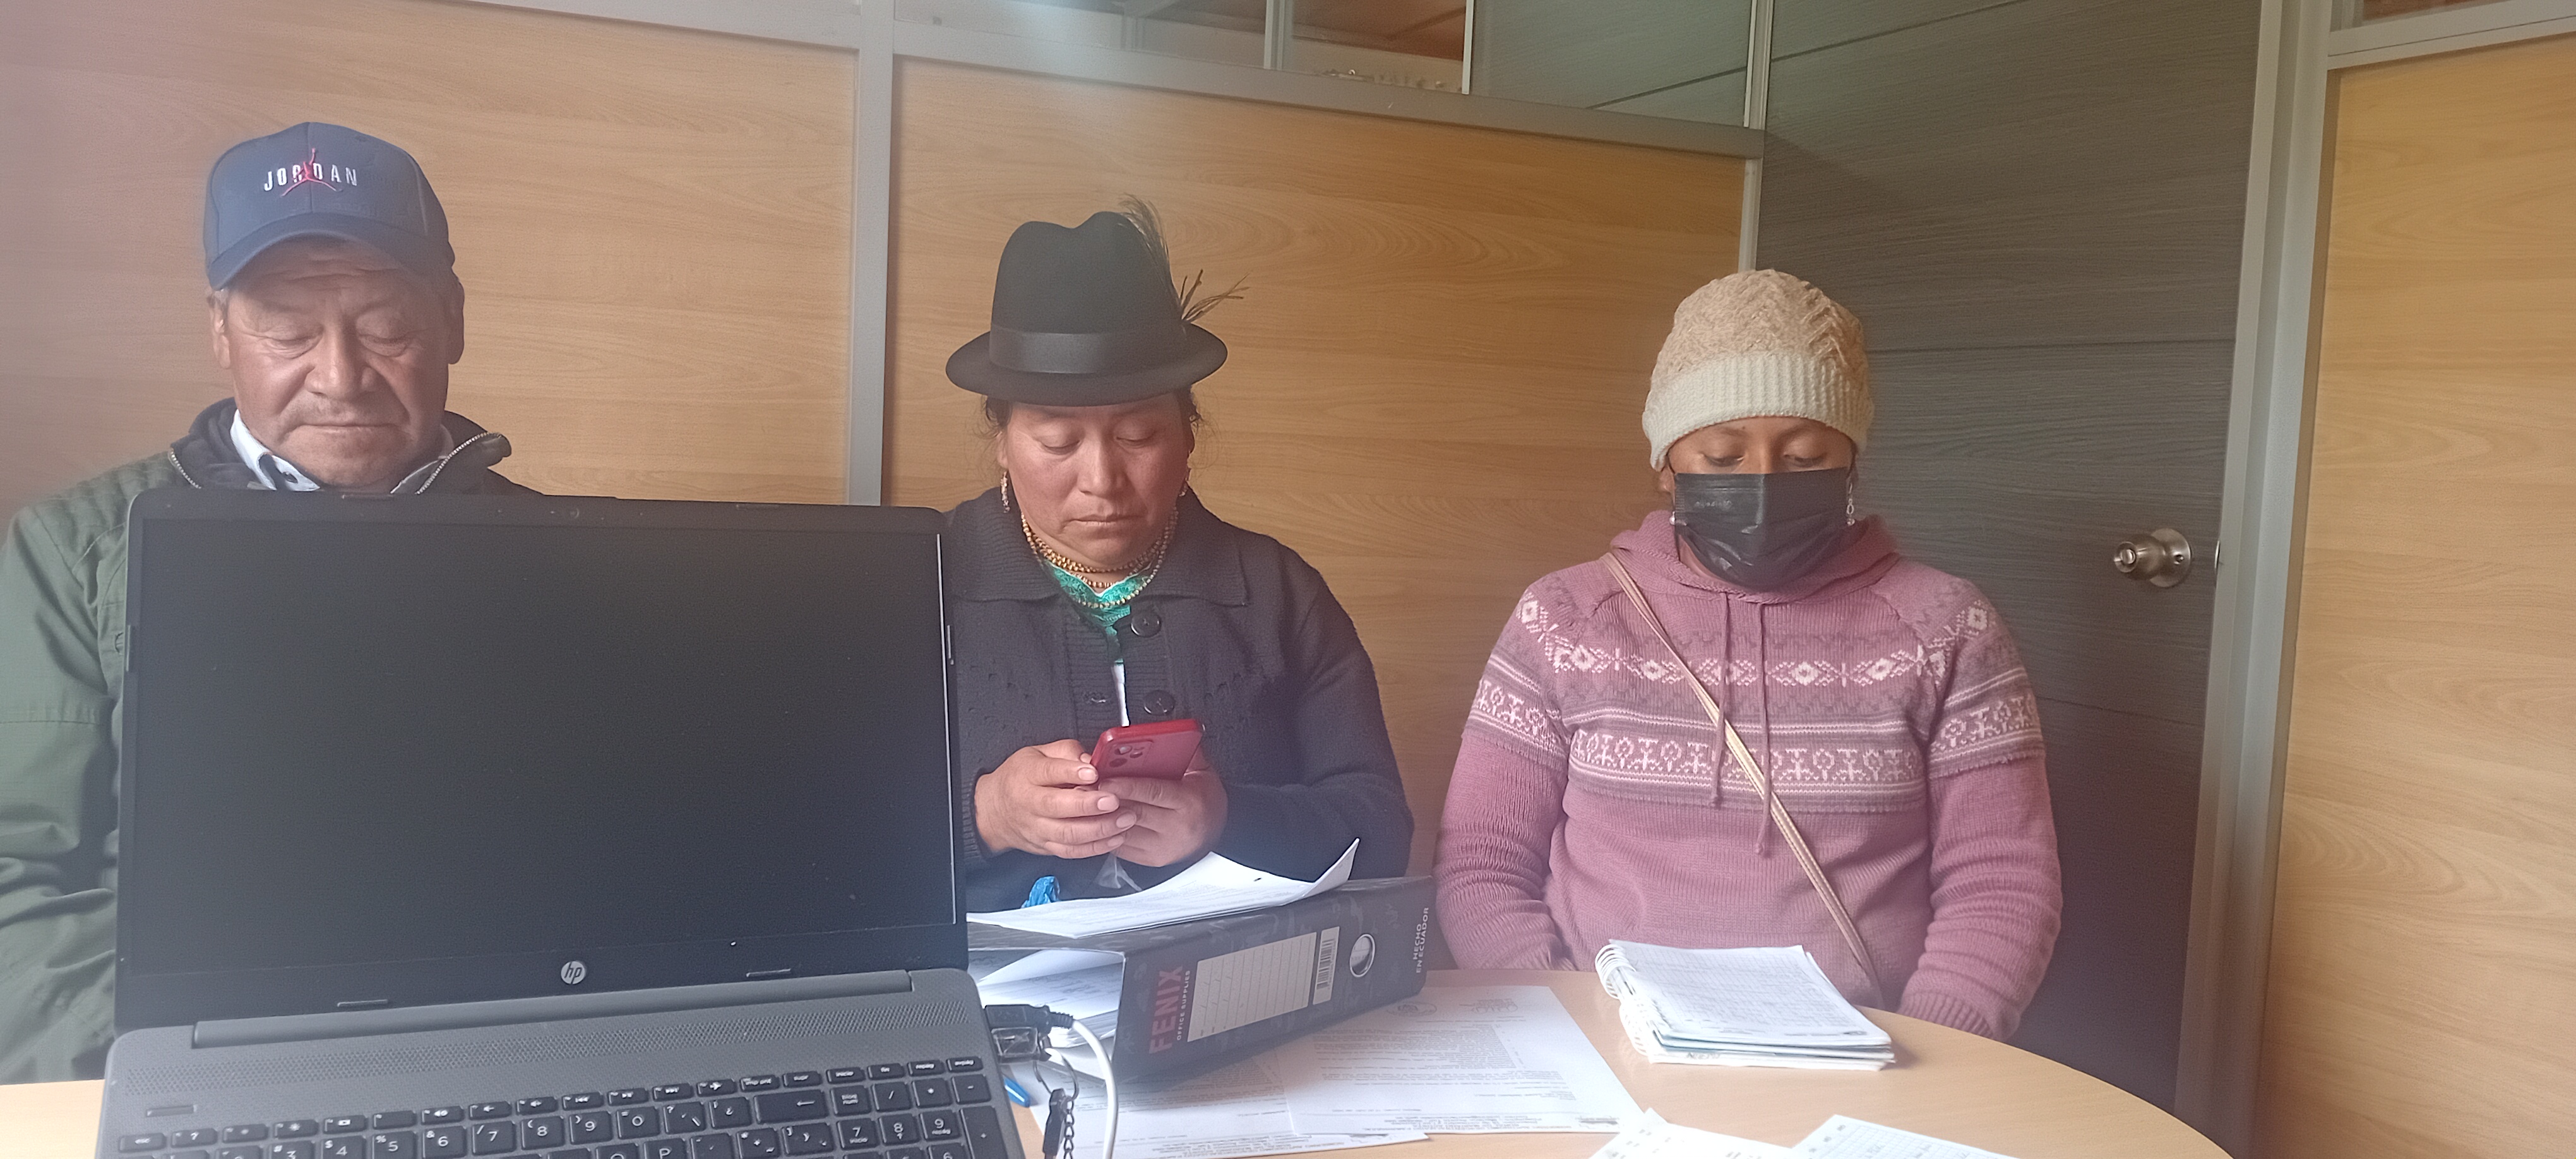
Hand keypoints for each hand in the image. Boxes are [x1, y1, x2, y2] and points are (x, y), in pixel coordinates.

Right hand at [974, 739, 1134, 859]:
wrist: (994, 810)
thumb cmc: (1020, 778)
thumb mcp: (1038, 753)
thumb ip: (1066, 752)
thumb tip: (1092, 759)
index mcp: (1026, 775)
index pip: (1048, 773)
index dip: (1071, 773)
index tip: (1093, 772)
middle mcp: (1029, 804)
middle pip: (1057, 807)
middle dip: (1088, 805)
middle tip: (1113, 801)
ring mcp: (1037, 829)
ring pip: (1067, 834)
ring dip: (1099, 829)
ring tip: (1123, 819)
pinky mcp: (1046, 846)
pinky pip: (1071, 851)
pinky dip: (1095, 848)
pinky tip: (1115, 838)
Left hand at [1099, 747, 1227, 866]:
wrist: (1215, 831)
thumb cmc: (1206, 800)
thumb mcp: (1202, 772)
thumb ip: (1185, 752)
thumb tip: (1169, 733)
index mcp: (1188, 802)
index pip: (1153, 792)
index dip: (1126, 785)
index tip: (1106, 778)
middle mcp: (1176, 828)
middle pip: (1133, 811)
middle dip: (1108, 799)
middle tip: (1087, 787)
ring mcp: (1163, 846)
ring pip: (1124, 831)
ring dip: (1103, 817)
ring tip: (1090, 802)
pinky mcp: (1151, 859)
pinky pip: (1122, 847)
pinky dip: (1108, 833)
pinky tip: (1100, 820)